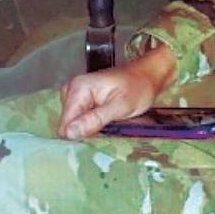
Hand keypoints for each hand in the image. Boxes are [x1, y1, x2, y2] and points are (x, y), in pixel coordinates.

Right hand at [58, 44, 176, 139]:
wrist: (148, 75)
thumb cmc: (139, 88)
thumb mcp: (120, 106)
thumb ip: (95, 119)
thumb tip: (70, 133)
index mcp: (79, 88)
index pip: (65, 124)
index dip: (79, 136)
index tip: (97, 138)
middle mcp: (72, 89)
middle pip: (68, 125)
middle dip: (84, 132)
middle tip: (106, 130)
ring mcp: (76, 94)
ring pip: (73, 124)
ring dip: (88, 129)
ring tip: (107, 126)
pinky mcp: (82, 99)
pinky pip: (79, 119)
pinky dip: (90, 124)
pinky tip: (104, 122)